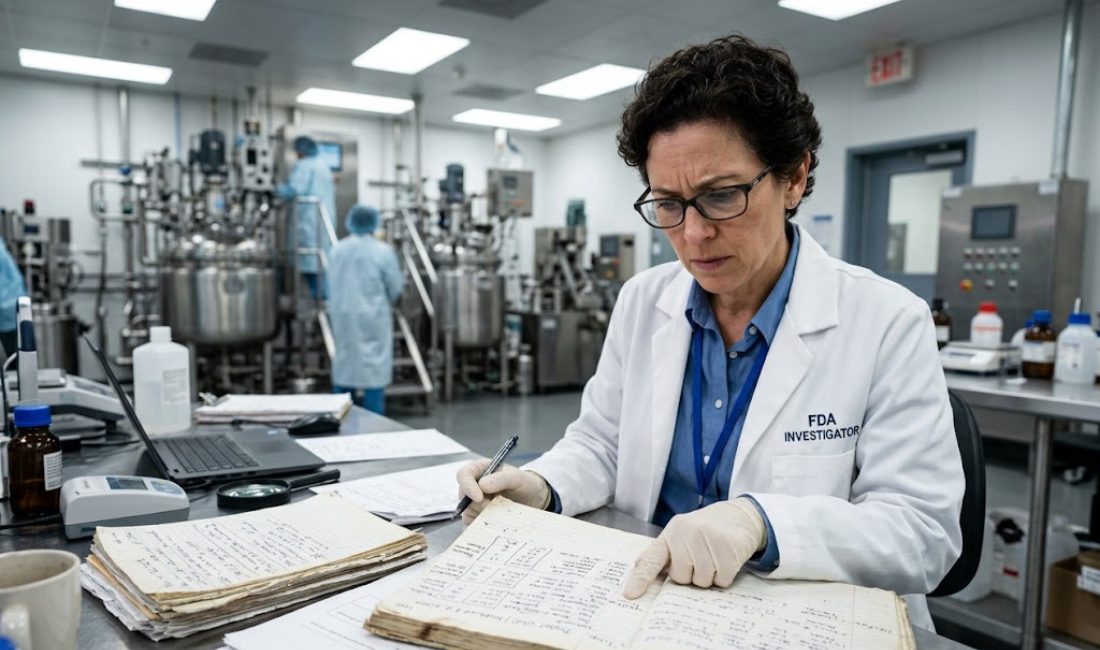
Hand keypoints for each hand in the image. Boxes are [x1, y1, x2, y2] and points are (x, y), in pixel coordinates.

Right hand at [456, 459, 550, 524]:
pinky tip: (498, 519)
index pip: (463, 475)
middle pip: (463, 496)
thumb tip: (482, 485)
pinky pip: (474, 522)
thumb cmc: (524, 483)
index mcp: (480, 469)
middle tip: (495, 506)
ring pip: (467, 511)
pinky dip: (484, 523)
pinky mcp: (479, 515)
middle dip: (478, 504)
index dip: (467, 486)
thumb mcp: (517, 478)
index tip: (479, 497)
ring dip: (483, 514)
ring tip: (501, 511)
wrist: (533, 499)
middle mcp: (474, 485)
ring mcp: (475, 501)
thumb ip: (501, 479)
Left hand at [622, 497, 765, 598]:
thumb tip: (639, 566)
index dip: (641, 578)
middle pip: (680, 578)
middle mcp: (687, 533)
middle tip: (700, 558)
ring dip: (709, 576)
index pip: (653, 558)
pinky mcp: (729, 548)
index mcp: (672, 532)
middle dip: (691, 575)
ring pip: (702, 582)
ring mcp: (709, 539)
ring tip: (714, 558)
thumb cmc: (705, 530)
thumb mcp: (680, 534)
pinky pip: (722, 581)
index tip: (630, 594)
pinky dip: (724, 576)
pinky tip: (726, 559)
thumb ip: (661, 551)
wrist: (740, 516)